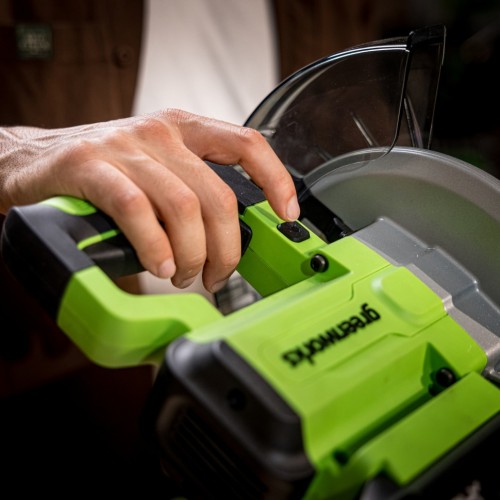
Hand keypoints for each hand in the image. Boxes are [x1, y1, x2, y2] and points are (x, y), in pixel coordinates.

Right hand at [0, 109, 299, 291]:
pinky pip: (135, 209)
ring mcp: (124, 146)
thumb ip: (192, 192)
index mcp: (183, 129)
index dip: (276, 179)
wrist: (31, 161)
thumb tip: (231, 239)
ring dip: (190, 254)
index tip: (287, 214)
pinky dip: (152, 245)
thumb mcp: (158, 170)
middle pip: (218, 196)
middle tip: (216, 276)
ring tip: (182, 275)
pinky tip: (156, 266)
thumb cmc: (104, 173)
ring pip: (182, 207)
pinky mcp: (88, 166)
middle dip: (226, 249)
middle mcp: (159, 132)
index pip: (246, 144)